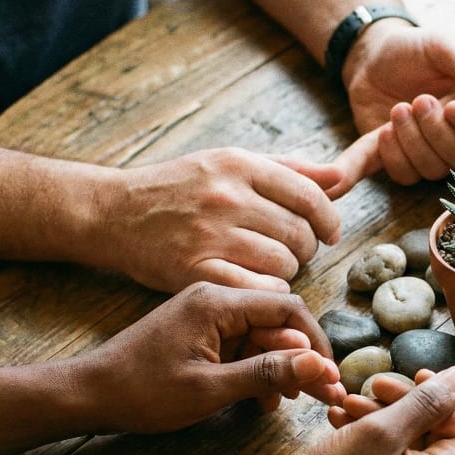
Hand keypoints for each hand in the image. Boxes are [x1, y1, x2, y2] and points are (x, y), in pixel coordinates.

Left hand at [72, 282, 344, 433]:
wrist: (90, 395)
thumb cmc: (143, 392)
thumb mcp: (211, 389)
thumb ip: (267, 373)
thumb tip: (319, 365)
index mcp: (218, 302)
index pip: (288, 309)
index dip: (315, 343)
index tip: (329, 375)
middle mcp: (215, 299)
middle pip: (278, 324)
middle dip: (301, 361)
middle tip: (323, 396)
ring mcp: (206, 316)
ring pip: (263, 338)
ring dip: (280, 369)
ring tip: (289, 403)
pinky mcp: (200, 333)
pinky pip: (242, 346)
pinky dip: (256, 371)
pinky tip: (261, 402)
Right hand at [92, 148, 342, 291]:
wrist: (113, 212)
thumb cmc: (177, 188)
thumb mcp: (228, 162)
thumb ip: (287, 169)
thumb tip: (340, 177)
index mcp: (239, 165)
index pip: (309, 196)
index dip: (328, 220)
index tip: (329, 233)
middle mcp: (226, 197)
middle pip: (299, 233)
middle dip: (305, 248)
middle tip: (292, 252)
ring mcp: (209, 234)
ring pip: (282, 263)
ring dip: (286, 271)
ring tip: (269, 266)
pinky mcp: (193, 270)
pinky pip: (256, 289)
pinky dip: (266, 291)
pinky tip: (258, 286)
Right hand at [331, 368, 454, 444]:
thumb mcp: (380, 431)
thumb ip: (427, 402)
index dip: (446, 396)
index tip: (416, 374)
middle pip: (439, 435)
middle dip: (406, 404)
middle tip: (373, 384)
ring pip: (412, 448)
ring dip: (384, 419)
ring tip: (348, 404)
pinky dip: (375, 443)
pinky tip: (343, 423)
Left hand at [340, 22, 454, 186]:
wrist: (370, 60)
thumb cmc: (412, 50)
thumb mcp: (439, 46)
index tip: (451, 107)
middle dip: (438, 133)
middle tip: (418, 101)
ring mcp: (433, 151)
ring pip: (435, 170)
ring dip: (413, 141)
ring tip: (397, 109)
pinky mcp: (404, 160)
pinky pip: (405, 175)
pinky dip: (392, 156)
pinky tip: (384, 131)